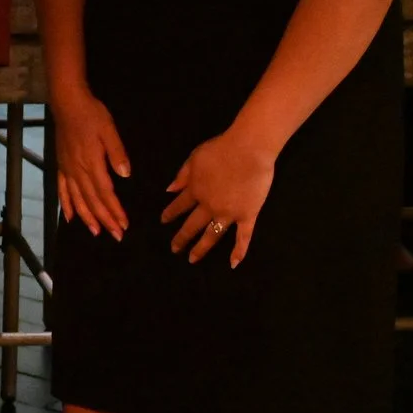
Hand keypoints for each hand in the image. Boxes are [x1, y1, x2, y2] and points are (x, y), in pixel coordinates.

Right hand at [51, 86, 132, 237]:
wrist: (67, 103)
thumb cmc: (92, 114)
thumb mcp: (109, 130)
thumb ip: (117, 153)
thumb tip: (125, 175)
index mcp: (92, 163)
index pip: (105, 193)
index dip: (114, 210)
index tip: (124, 225)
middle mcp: (78, 171)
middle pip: (92, 201)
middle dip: (105, 220)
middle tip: (116, 236)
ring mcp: (68, 169)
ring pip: (77, 199)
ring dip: (87, 217)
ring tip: (96, 232)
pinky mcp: (61, 165)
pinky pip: (63, 190)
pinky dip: (67, 205)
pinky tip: (71, 217)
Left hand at [164, 127, 274, 265]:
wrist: (249, 149)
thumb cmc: (221, 149)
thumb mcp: (194, 158)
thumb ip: (182, 176)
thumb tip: (168, 190)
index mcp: (195, 190)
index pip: (178, 206)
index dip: (170, 214)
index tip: (163, 222)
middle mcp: (208, 206)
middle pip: (192, 225)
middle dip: (181, 238)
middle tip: (174, 249)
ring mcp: (228, 213)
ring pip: (212, 236)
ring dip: (201, 248)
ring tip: (192, 259)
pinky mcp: (247, 215)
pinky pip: (243, 237)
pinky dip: (238, 251)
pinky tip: (233, 264)